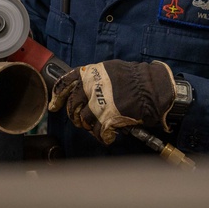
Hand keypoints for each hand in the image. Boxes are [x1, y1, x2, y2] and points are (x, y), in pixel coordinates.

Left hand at [48, 60, 175, 144]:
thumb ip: (96, 79)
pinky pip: (99, 133)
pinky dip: (103, 137)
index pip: (66, 84)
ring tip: (99, 127)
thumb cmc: (136, 78)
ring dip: (90, 127)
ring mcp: (99, 104)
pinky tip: (109, 136)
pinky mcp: (109, 119)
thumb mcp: (110, 70)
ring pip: (85, 121)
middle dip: (75, 116)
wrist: (153, 87)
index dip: (57, 97)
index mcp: (90, 74)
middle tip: (81, 121)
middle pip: (73, 106)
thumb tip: (86, 91)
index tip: (54, 106)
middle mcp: (91, 88)